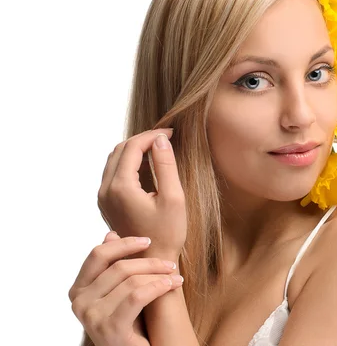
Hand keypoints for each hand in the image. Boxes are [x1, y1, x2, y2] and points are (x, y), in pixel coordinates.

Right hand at [69, 231, 183, 345]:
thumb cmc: (130, 323)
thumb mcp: (120, 291)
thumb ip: (112, 266)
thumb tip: (110, 234)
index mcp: (78, 290)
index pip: (98, 255)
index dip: (124, 244)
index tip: (148, 241)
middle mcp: (79, 303)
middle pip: (119, 267)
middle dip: (150, 262)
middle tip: (171, 264)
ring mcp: (91, 317)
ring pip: (131, 280)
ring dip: (159, 275)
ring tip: (176, 277)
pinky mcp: (110, 328)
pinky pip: (138, 296)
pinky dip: (159, 287)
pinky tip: (172, 285)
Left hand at [98, 129, 186, 256]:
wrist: (150, 262)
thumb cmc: (167, 234)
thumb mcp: (174, 198)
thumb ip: (166, 166)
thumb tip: (161, 140)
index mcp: (121, 187)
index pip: (132, 147)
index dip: (151, 136)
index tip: (171, 133)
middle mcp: (106, 190)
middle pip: (120, 150)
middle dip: (142, 140)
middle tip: (165, 138)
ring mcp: (103, 197)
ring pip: (114, 160)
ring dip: (134, 150)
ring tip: (158, 148)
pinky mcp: (106, 203)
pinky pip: (113, 173)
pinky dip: (129, 162)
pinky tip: (147, 165)